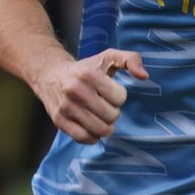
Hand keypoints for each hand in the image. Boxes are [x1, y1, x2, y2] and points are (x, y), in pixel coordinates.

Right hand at [31, 48, 147, 143]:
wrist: (50, 74)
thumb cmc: (86, 67)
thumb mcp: (109, 56)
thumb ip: (131, 60)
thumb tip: (144, 76)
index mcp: (89, 74)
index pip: (120, 98)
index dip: (119, 97)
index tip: (110, 92)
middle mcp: (75, 91)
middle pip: (112, 116)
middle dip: (113, 112)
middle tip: (105, 106)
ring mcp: (66, 107)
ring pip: (100, 130)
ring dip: (105, 126)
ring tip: (100, 117)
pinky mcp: (59, 121)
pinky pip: (84, 138)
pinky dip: (93, 137)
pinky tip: (91, 127)